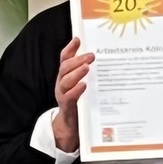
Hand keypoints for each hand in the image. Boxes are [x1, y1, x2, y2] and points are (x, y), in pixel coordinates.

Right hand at [50, 37, 91, 152]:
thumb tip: (100, 56)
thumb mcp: (82, 83)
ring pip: (65, 81)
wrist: (70, 124)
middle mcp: (62, 82)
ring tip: (87, 68)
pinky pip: (69, 97)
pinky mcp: (67, 106)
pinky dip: (76, 90)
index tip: (78, 39)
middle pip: (65, 67)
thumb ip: (87, 72)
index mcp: (65, 75)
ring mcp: (62, 94)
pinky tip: (84, 86)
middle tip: (91, 55)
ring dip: (76, 73)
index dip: (70, 48)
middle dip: (77, 60)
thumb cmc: (79, 100)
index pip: (65, 58)